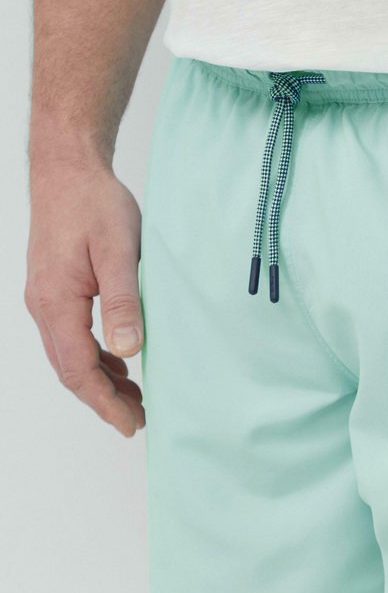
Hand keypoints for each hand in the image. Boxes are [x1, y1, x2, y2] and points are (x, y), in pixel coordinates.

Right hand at [25, 159, 145, 436]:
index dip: (105, 403)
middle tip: (138, 420)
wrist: (67, 167)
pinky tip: (118, 362)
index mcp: (56, 302)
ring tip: (134, 399)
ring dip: (100, 381)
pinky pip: (71, 337)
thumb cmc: (94, 203)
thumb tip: (129, 350)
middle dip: (103, 400)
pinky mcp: (54, 290)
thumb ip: (123, 302)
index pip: (79, 369)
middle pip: (70, 370)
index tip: (131, 424)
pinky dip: (94, 357)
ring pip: (70, 356)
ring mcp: (46, 298)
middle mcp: (44, 306)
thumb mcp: (118, 252)